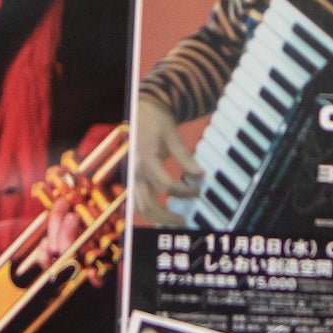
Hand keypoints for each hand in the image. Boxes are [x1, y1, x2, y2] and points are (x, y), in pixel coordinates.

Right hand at [132, 95, 197, 216]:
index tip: (198, 190)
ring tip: (174, 222)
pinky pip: (137, 202)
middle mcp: (135, 171)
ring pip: (139, 208)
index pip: (167, 187)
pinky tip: (162, 215)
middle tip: (184, 221)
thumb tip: (200, 175)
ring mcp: (131, 176)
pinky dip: (148, 211)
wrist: (141, 111)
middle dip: (167, 217)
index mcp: (145, 160)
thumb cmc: (157, 122)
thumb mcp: (173, 137)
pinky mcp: (132, 178)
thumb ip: (186, 158)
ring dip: (156, 218)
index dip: (185, 192)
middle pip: (148, 205)